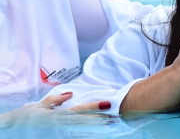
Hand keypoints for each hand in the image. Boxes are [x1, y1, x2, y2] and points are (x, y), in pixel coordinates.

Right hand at [0, 93, 115, 127]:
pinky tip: (94, 135)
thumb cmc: (26, 116)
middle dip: (102, 120)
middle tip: (117, 118)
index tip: (109, 104)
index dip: (95, 106)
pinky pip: (74, 137)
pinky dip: (85, 136)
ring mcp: (60, 133)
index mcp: (60, 114)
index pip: (82, 109)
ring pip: (83, 131)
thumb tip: (70, 95)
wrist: (12, 129)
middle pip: (86, 121)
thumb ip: (56, 99)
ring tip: (111, 126)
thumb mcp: (40, 105)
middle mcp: (62, 124)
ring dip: (97, 129)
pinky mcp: (58, 137)